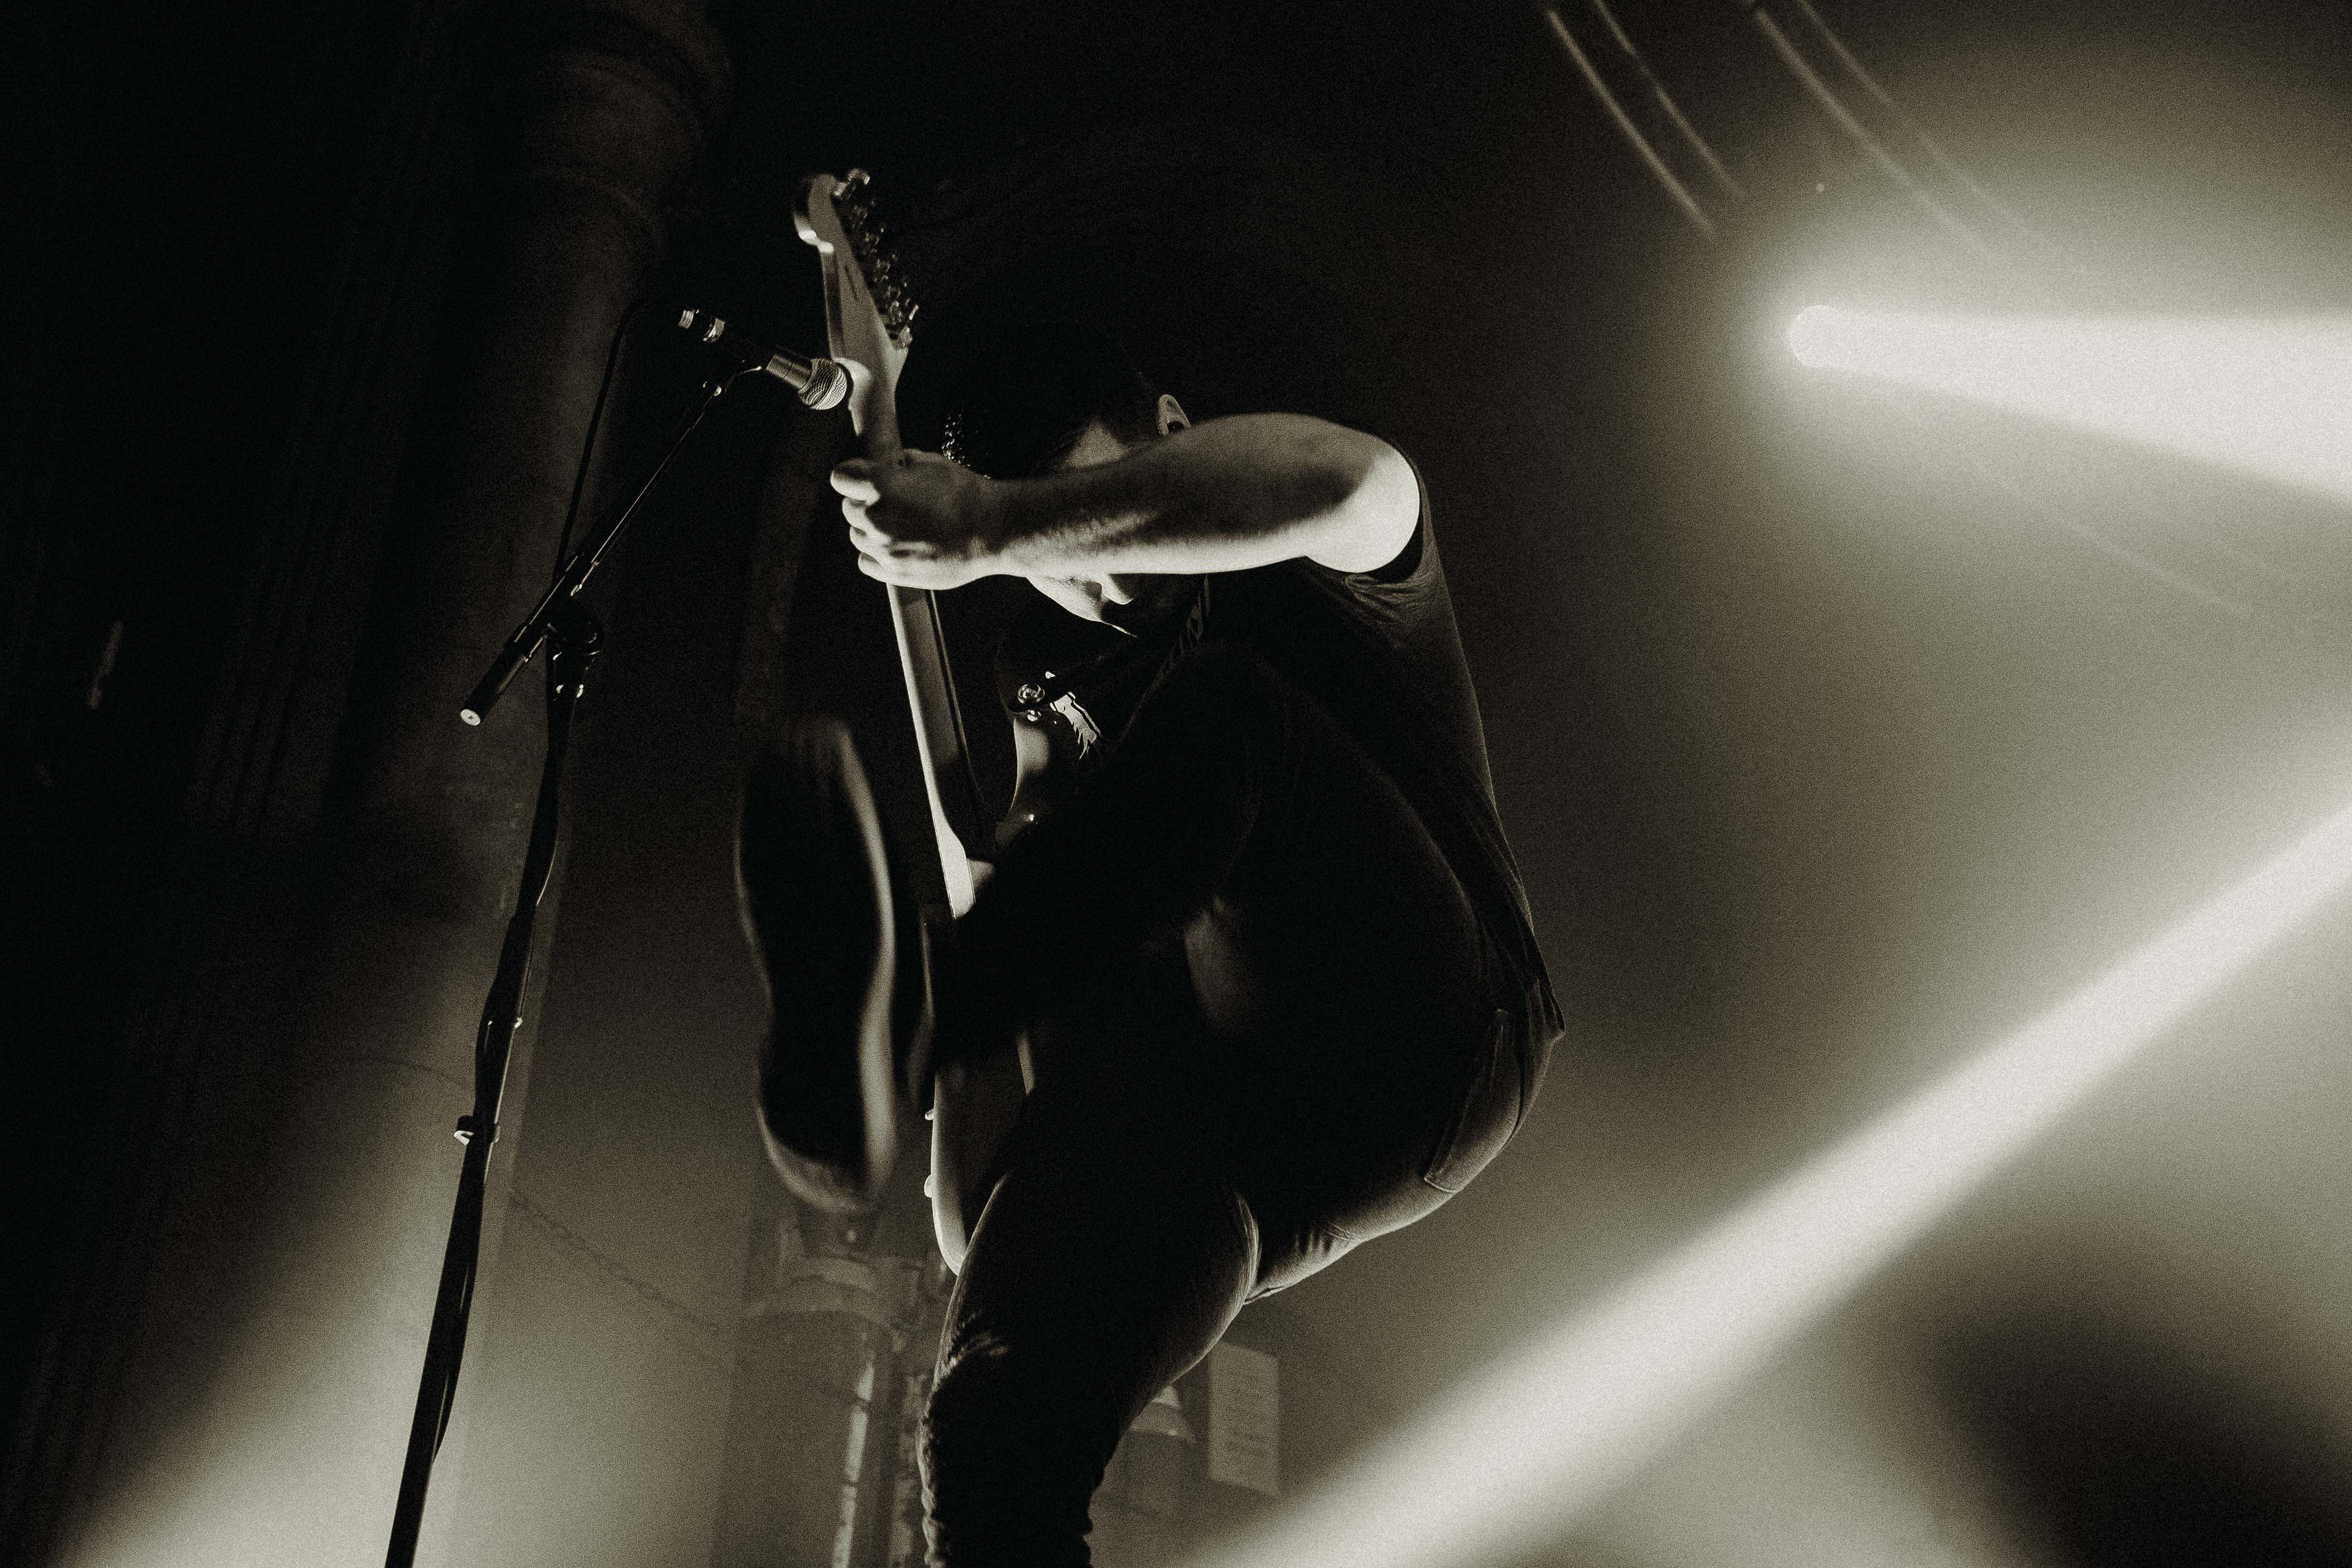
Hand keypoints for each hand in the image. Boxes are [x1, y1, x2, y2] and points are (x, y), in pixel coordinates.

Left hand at [831, 449, 1004, 589]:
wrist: (991, 530)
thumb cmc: (964, 493)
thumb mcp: (930, 462)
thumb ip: (899, 464)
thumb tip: (886, 467)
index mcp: (880, 486)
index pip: (840, 477)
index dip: (853, 475)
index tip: (862, 477)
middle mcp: (875, 518)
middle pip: (849, 508)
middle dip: (865, 501)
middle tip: (891, 502)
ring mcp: (883, 548)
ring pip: (856, 535)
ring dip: (870, 528)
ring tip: (898, 525)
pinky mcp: (893, 572)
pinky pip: (866, 561)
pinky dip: (876, 554)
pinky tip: (896, 546)